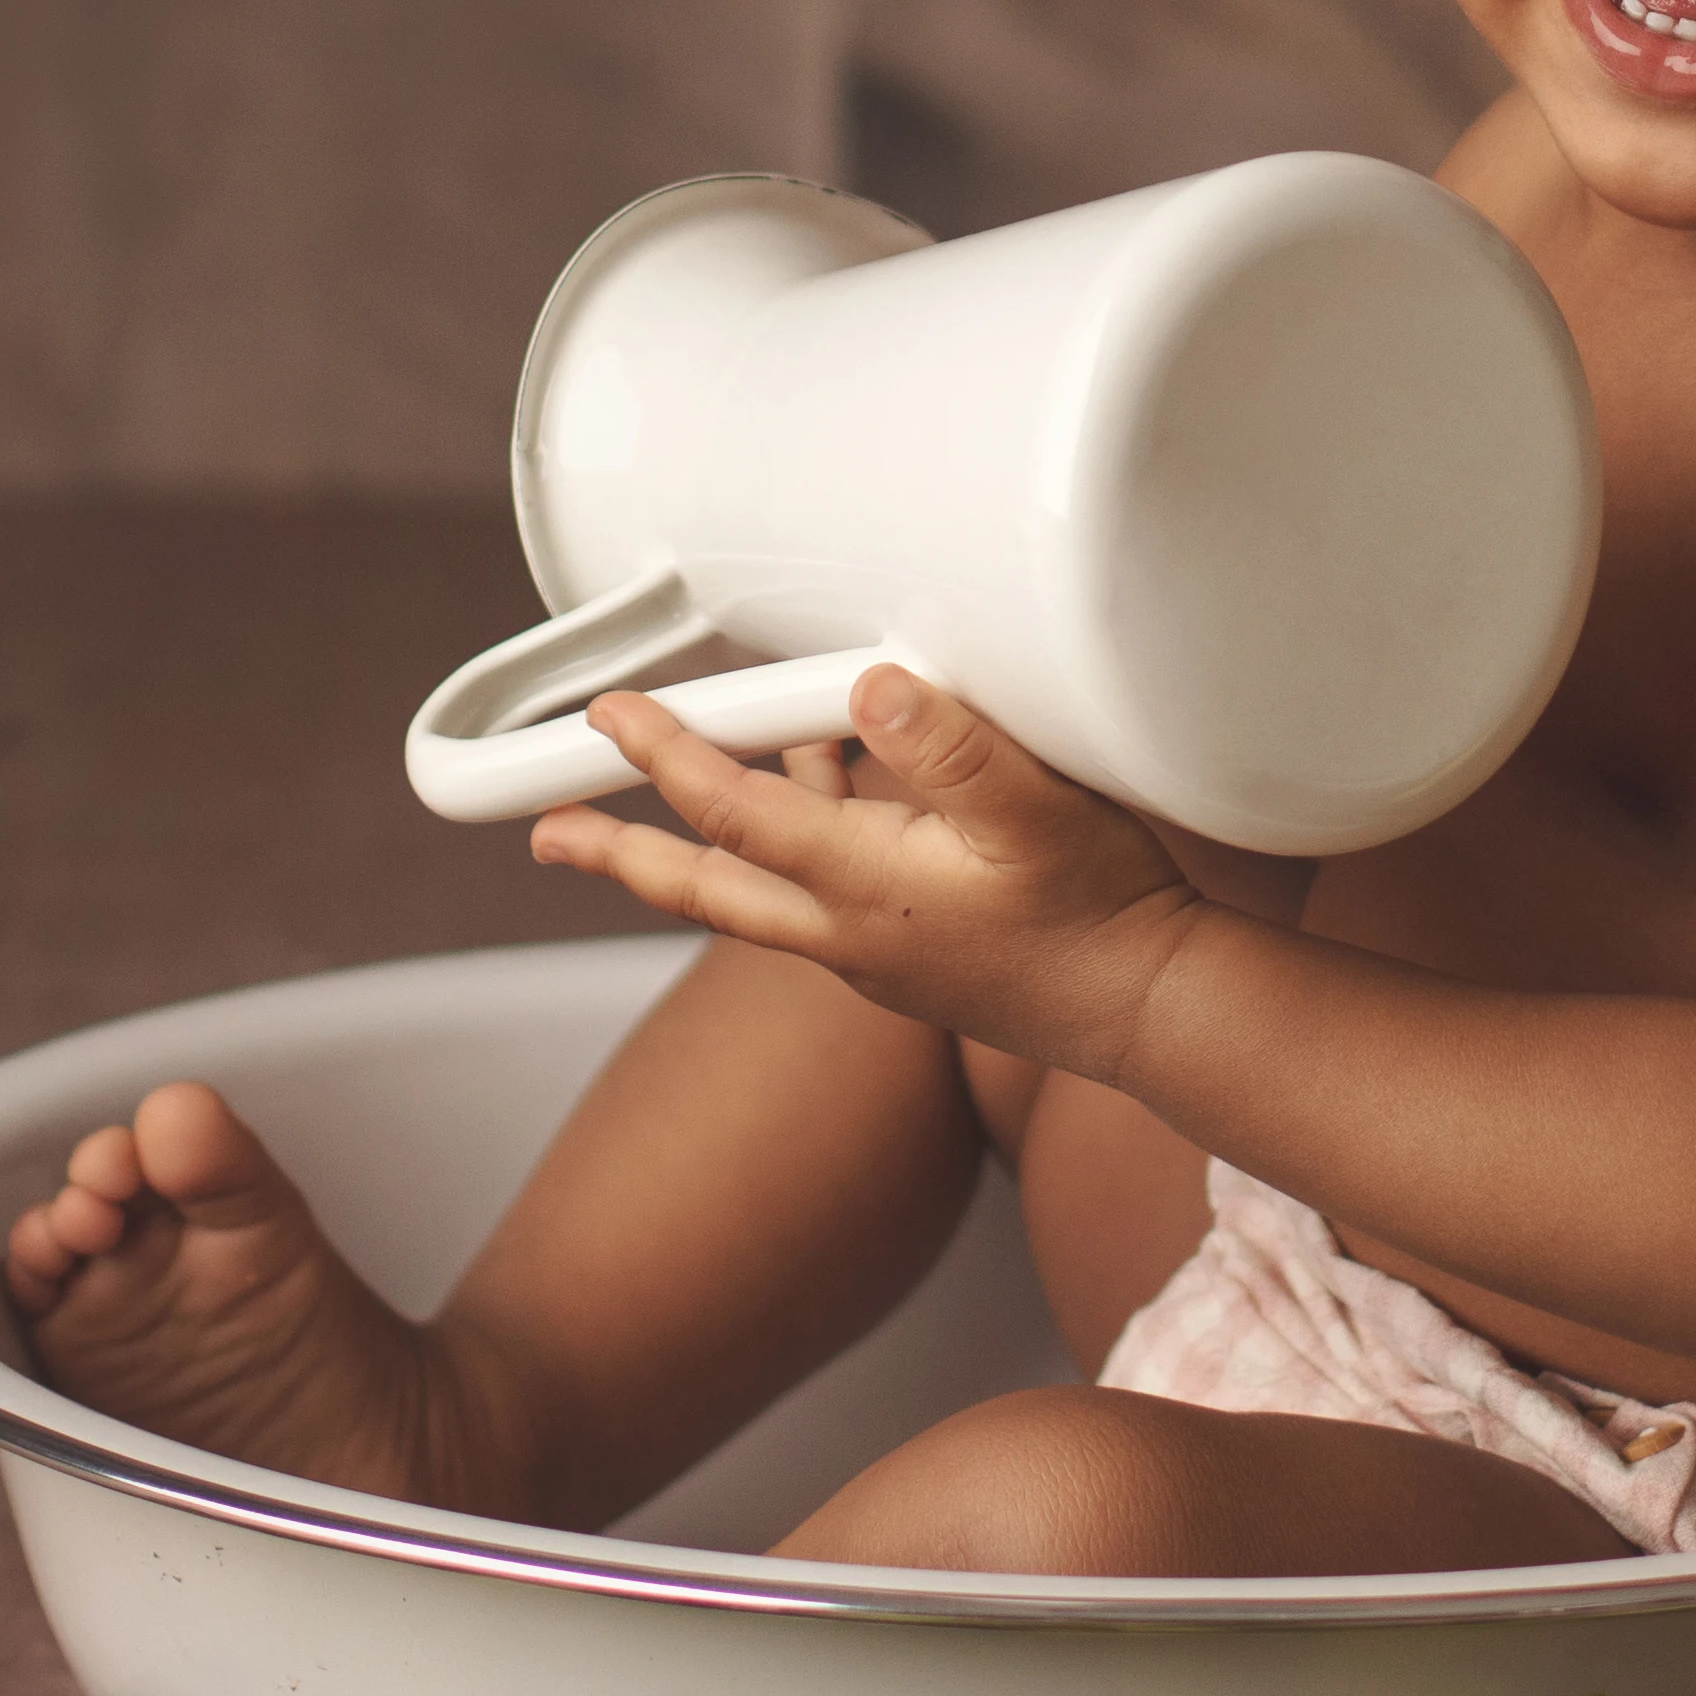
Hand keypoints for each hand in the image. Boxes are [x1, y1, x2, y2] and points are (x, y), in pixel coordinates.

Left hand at [521, 672, 1214, 1076]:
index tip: (613, 715)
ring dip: (696, 848)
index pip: (733, 814)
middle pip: (703, 885)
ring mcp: (871, 950)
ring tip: (660, 800)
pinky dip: (789, 838)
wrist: (1147, 1007)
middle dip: (616, 854)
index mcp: (864, 888)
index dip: (665, 755)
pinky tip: (818, 788)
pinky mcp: (904, 953)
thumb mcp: (1039, 812)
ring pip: (755, 889)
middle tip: (547, 834)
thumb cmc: (1103, 912)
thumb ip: (951, 747)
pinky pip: (817, 886)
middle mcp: (847, 930)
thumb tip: (870, 688)